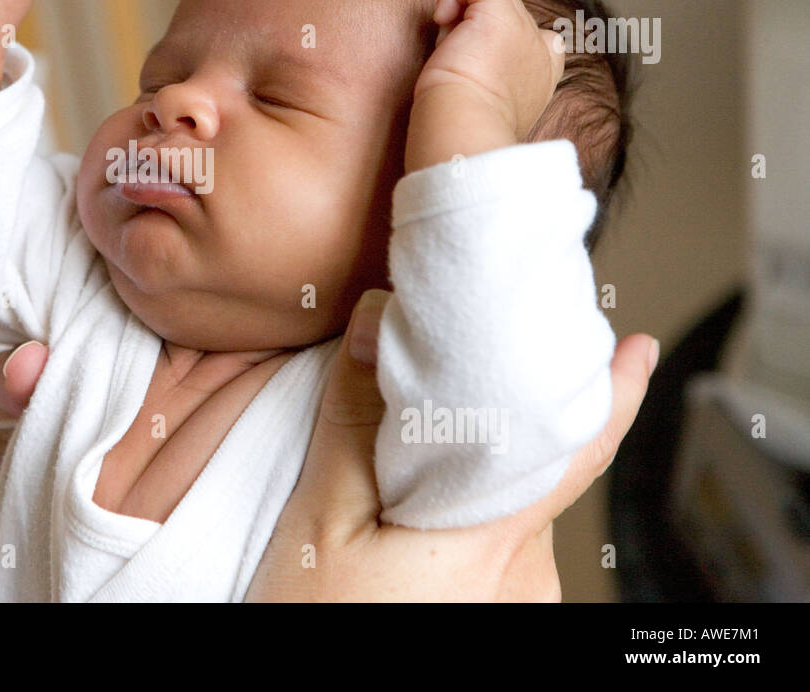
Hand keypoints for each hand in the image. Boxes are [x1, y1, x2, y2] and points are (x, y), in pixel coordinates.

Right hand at [245, 289, 658, 600]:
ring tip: (407, 469)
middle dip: (499, 430)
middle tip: (456, 390)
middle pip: (527, 473)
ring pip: (505, 515)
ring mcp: (515, 607)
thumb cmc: (321, 629)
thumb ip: (355, 422)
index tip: (635, 348)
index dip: (613, 393)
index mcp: (492, 539)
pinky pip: (494, 553)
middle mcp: (526, 577)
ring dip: (472, 481)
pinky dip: (464, 521)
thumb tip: (376, 324)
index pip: (576, 449)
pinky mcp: (496, 621)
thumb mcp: (318, 525)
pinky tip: (413, 521)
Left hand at [405, 0, 566, 171]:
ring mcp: (524, 29)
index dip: (507, 40)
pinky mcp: (499, 15)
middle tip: (455, 67)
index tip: (480, 67)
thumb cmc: (462, 129)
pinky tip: (441, 19)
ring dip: (461, 19)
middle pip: (504, 15)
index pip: (541, 39)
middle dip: (473, 32)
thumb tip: (463, 55)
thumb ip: (491, 80)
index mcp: (545, 75)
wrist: (463, 132)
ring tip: (449, 51)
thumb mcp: (488, 105)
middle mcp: (541, 48)